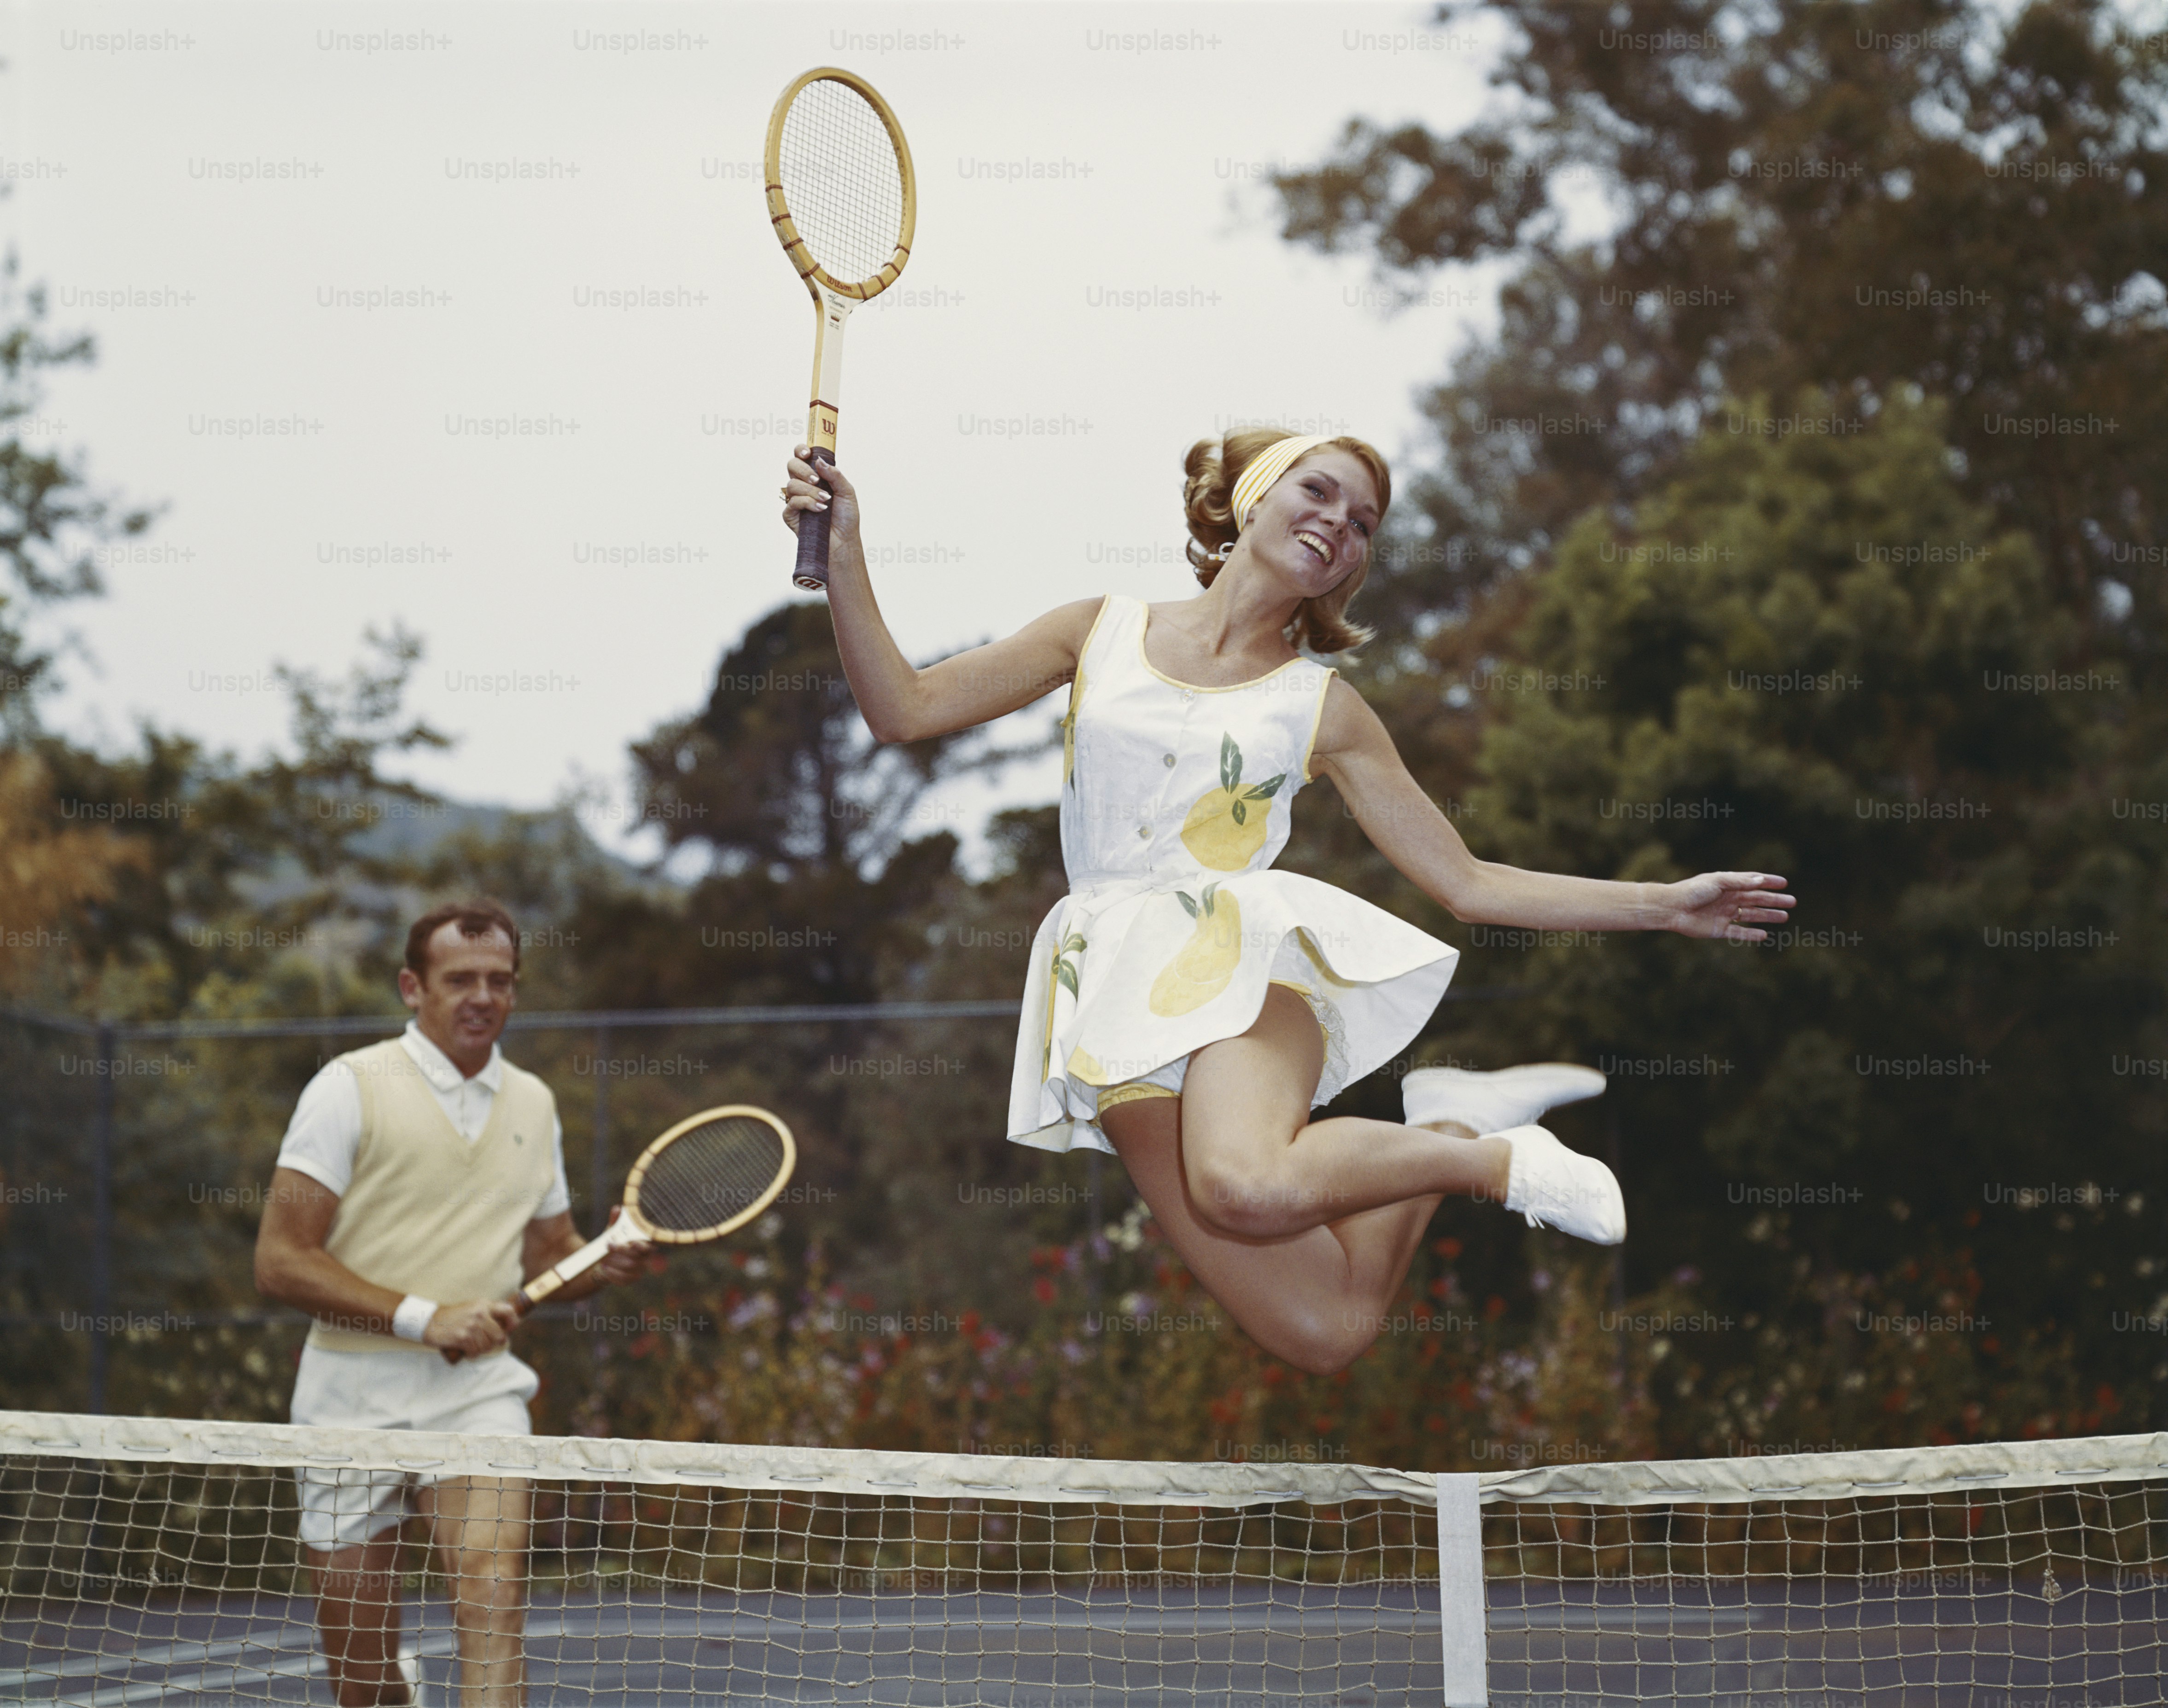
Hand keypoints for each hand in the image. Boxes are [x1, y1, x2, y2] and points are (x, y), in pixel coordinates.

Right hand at [422, 1298, 518, 1356]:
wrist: (429, 1321)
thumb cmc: (453, 1317)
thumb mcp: (472, 1308)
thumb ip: (488, 1313)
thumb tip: (507, 1326)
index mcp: (484, 1304)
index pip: (509, 1311)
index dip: (513, 1323)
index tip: (508, 1329)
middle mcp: (480, 1314)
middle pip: (500, 1336)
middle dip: (494, 1343)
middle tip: (485, 1342)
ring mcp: (471, 1326)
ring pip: (488, 1346)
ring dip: (481, 1350)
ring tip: (473, 1345)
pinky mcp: (463, 1338)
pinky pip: (476, 1352)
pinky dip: (472, 1354)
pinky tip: (466, 1349)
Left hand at [591, 1203, 654, 1287]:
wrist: (605, 1261)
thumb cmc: (613, 1242)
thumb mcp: (612, 1231)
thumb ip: (615, 1221)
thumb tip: (617, 1208)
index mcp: (644, 1245)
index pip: (649, 1246)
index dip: (642, 1245)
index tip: (632, 1242)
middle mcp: (645, 1258)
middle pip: (637, 1257)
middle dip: (622, 1250)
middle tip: (608, 1244)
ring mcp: (639, 1270)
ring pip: (630, 1268)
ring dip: (615, 1263)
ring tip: (603, 1259)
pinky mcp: (631, 1279)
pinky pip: (624, 1279)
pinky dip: (613, 1274)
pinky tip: (604, 1269)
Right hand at [781, 445, 859, 544]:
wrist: (843, 540)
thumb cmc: (846, 517)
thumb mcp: (846, 491)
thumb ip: (834, 474)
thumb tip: (818, 460)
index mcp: (816, 476)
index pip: (802, 456)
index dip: (801, 450)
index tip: (808, 453)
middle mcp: (804, 485)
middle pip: (791, 465)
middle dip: (804, 470)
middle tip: (817, 480)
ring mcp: (795, 499)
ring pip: (792, 484)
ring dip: (810, 491)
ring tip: (825, 501)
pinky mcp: (791, 514)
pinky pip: (793, 502)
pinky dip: (807, 503)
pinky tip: (820, 510)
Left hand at [1660, 871, 1796, 941]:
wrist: (1672, 909)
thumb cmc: (1693, 891)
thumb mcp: (1718, 881)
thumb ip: (1740, 882)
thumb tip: (1762, 881)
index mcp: (1728, 884)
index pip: (1753, 882)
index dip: (1769, 882)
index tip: (1785, 883)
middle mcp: (1728, 899)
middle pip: (1756, 900)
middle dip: (1774, 901)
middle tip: (1792, 902)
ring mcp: (1724, 914)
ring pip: (1751, 915)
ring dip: (1767, 916)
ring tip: (1784, 917)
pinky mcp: (1718, 929)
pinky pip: (1738, 933)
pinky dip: (1751, 934)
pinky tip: (1764, 935)